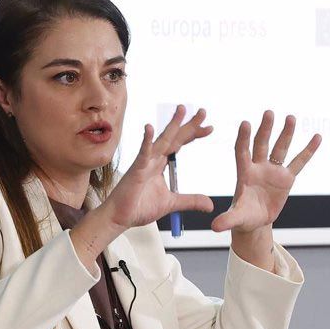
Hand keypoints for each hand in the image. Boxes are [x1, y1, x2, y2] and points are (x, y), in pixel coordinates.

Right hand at [102, 105, 215, 229]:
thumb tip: (210, 205)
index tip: (209, 128)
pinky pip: (142, 154)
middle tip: (203, 112)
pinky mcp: (135, 171)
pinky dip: (146, 141)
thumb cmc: (138, 208)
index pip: (179, 144)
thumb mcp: (172, 204)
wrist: (119, 218)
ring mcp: (144, 163)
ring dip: (172, 125)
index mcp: (160, 165)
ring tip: (182, 110)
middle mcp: (153, 160)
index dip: (193, 135)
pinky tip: (149, 128)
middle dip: (189, 125)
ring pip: (162, 141)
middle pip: (174, 138)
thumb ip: (190, 201)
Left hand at [210, 110, 320, 234]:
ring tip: (290, 117)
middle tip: (268, 113)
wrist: (255, 220)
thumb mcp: (236, 218)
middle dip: (265, 130)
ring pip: (280, 149)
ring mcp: (273, 171)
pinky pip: (299, 162)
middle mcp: (258, 168)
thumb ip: (227, 220)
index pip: (242, 152)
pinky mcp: (286, 178)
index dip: (244, 139)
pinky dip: (307, 151)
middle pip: (261, 144)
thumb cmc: (242, 217)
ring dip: (285, 134)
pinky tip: (316, 137)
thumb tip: (214, 227)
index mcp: (244, 173)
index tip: (245, 123)